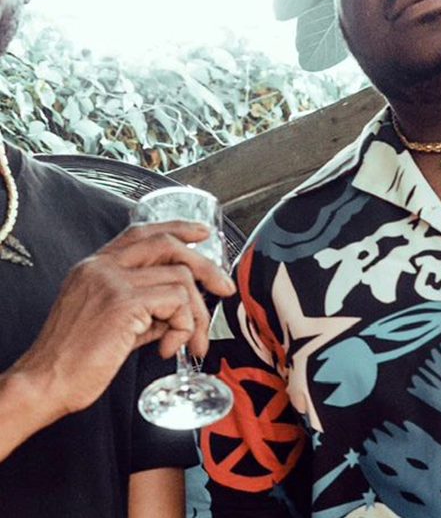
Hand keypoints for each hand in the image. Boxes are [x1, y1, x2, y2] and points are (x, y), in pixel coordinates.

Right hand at [13, 220, 236, 418]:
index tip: (202, 234)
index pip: (141, 232)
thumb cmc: (73, 361)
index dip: (176, 228)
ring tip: (190, 342)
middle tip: (224, 288)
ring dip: (195, 314)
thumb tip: (176, 310)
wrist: (43, 384)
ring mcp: (112, 281)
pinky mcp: (123, 303)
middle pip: (167, 245)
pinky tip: (168, 348)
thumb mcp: (110, 323)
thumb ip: (142, 308)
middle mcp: (101, 266)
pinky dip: (183, 327)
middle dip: (204, 266)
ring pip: (180, 278)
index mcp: (94, 266)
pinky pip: (175, 302)